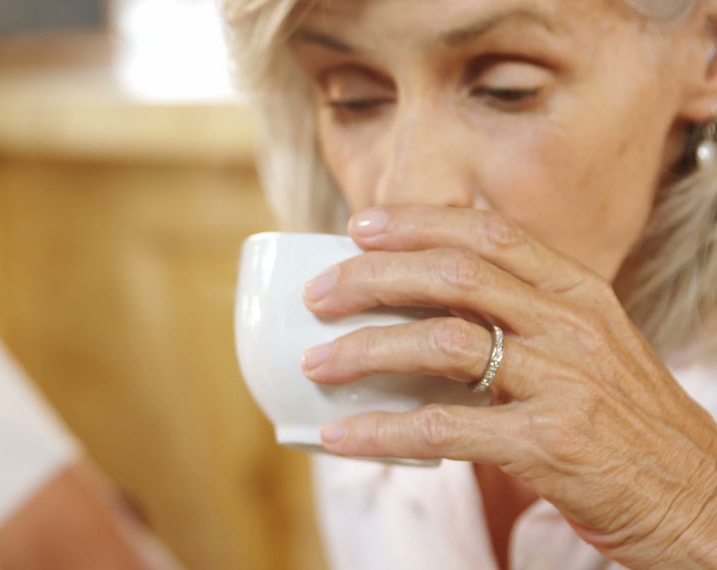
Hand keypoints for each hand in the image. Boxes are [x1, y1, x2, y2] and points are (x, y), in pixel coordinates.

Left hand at [302, 205, 716, 567]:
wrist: (698, 498)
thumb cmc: (626, 423)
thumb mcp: (588, 349)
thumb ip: (523, 319)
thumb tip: (426, 310)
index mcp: (578, 293)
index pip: (489, 233)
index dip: (418, 221)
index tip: (360, 225)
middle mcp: (571, 325)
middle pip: (454, 275)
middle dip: (372, 277)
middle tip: (319, 294)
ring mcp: (564, 381)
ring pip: (442, 340)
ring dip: (365, 348)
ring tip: (316, 362)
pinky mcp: (550, 444)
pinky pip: (444, 428)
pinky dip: (382, 430)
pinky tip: (341, 436)